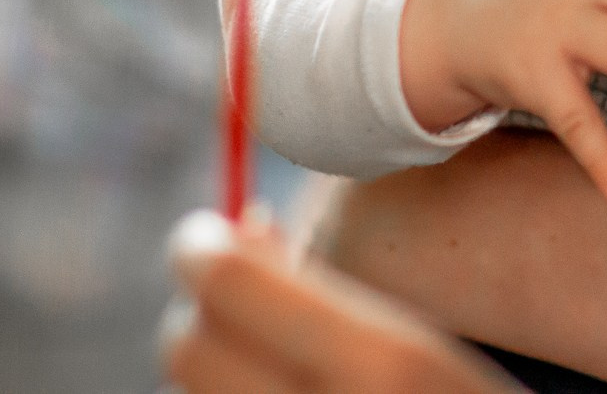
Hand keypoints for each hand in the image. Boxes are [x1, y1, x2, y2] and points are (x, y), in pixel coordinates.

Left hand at [164, 208, 516, 392]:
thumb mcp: (420, 349)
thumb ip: (328, 291)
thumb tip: (240, 228)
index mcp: (381, 364)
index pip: (230, 284)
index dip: (200, 248)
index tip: (203, 236)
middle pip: (186, 346)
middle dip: (196, 310)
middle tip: (226, 294)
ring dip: (205, 366)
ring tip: (258, 354)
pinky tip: (265, 388)